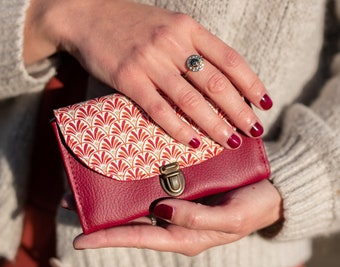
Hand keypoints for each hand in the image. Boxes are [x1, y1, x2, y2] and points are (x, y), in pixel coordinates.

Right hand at [24, 0, 272, 148]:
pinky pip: (159, 109)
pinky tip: (193, 142)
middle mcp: (173, 43)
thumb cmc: (130, 23)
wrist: (86, 14)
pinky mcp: (128, 78)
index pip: (230, 59)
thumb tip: (215, 78)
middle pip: (216, 83)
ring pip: (191, 100)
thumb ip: (191, 47)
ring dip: (215, 124)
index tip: (264, 103)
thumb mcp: (167, 25)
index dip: (251, 83)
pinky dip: (178, 128)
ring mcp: (150, 61)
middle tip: (254, 130)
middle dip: (239, 110)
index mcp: (188, 28)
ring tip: (231, 141)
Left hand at [72, 180, 281, 255]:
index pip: (141, 238)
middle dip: (103, 219)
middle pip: (133, 223)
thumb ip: (197, 220)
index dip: (110, 238)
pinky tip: (124, 173)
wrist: (270, 192)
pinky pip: (156, 188)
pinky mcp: (184, 189)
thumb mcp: (230, 219)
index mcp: (185, 236)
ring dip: (115, 199)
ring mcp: (178, 205)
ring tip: (89, 189)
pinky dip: (137, 184)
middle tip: (74, 205)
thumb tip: (162, 211)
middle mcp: (176, 222)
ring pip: (140, 206)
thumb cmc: (253, 209)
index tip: (80, 238)